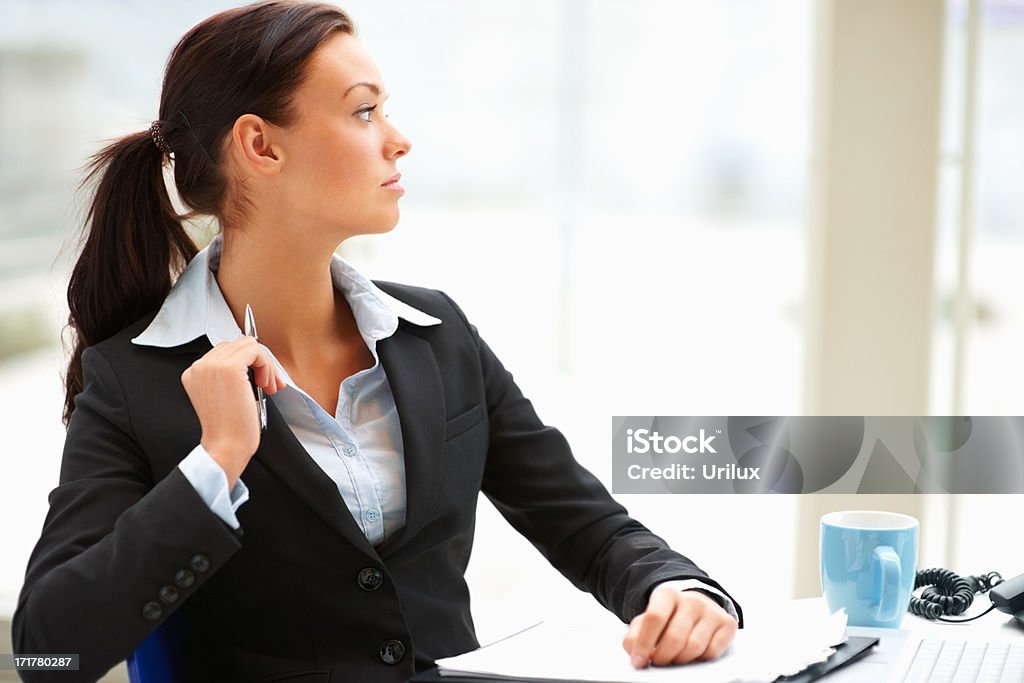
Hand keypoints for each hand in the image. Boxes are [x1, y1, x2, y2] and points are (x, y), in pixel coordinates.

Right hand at [181, 337, 285, 487]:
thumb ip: (228, 375)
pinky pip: (255, 350)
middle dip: (259, 363)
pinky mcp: (229, 367)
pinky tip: (266, 384)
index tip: (261, 379)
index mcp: (195, 373)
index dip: (248, 364)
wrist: (226, 446)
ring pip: (248, 345)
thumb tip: (253, 360)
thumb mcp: (224, 395)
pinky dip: (266, 365)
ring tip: (269, 386)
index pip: (226, 352)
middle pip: (237, 345)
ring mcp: (212, 365)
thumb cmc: (229, 429)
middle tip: (269, 384)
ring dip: (264, 365)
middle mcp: (199, 366)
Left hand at [622, 586, 737, 667]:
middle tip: (658, 662)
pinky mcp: (727, 624)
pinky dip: (700, 659)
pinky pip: (712, 652)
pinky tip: (693, 654)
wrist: (696, 606)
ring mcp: (711, 611)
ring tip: (674, 658)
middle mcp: (691, 600)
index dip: (644, 643)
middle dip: (663, 656)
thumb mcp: (647, 620)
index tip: (638, 661)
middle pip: (674, 637)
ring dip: (680, 659)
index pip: (654, 618)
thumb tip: (635, 653)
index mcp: (667, 594)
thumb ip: (635, 635)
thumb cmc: (669, 617)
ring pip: (693, 647)